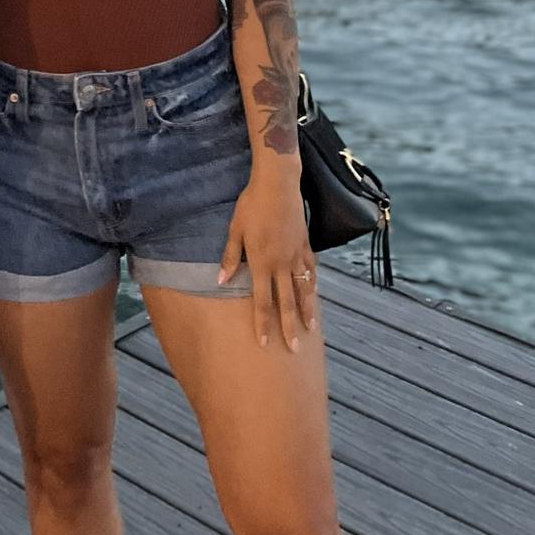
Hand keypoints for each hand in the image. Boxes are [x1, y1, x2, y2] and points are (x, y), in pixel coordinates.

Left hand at [218, 173, 316, 350]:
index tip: (265, 344)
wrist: (278, 185)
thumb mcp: (235, 230)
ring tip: (310, 329)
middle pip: (287, 302)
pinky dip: (312, 285)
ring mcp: (296, 255)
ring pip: (303, 289)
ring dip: (306, 311)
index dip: (263, 323)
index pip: (262, 301)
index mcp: (262, 263)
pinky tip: (313, 294)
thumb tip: (221, 280)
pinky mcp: (305, 245)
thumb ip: (230, 257)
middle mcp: (281, 264)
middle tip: (294, 349)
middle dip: (289, 327)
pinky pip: (311, 270)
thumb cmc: (251, 205)